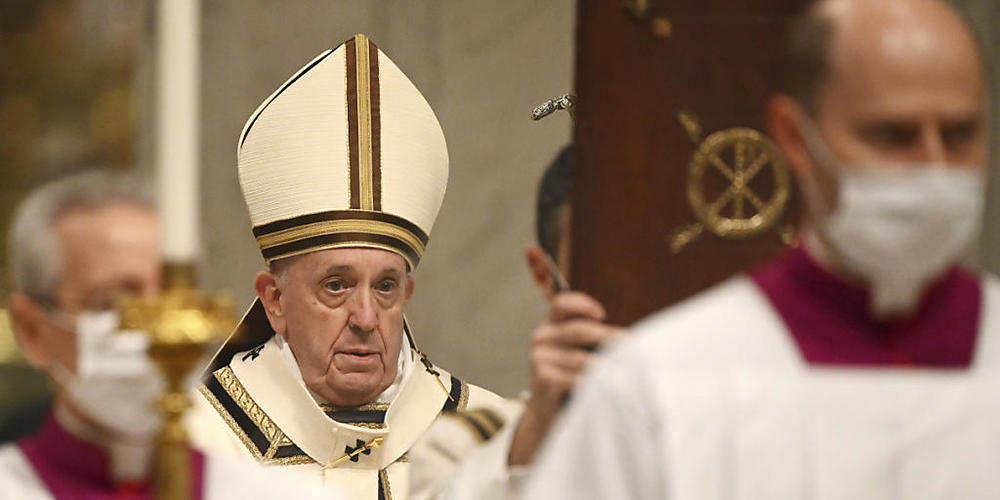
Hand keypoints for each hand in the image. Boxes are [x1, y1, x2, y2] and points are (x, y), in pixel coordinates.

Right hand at [508, 292, 622, 464]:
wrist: (547, 412)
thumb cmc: (569, 376)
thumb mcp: (576, 351)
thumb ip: (591, 338)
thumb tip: (626, 338)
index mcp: (549, 325)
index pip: (562, 304)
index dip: (582, 304)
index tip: (602, 315)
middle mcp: (541, 338)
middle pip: (580, 330)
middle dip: (609, 337)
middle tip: (631, 345)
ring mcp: (539, 359)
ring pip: (583, 359)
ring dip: (607, 366)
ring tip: (625, 370)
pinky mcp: (543, 379)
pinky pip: (577, 379)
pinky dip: (595, 384)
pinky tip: (607, 387)